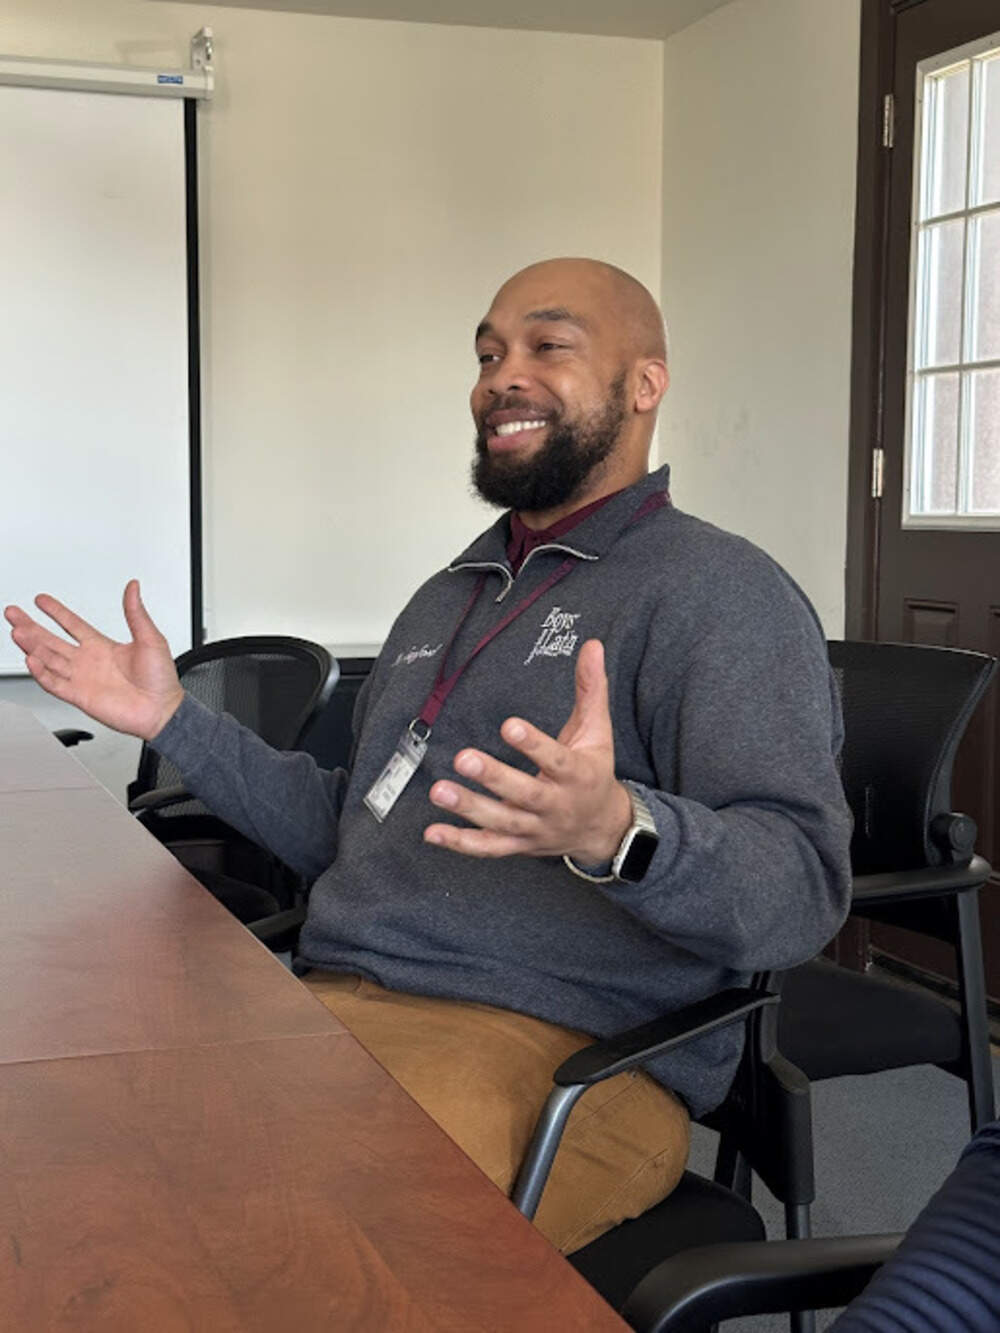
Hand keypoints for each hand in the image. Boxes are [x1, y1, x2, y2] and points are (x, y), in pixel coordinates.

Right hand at [4, 580, 183, 740]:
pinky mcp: (80, 696)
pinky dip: (41, 673)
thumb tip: (134, 587)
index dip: (56, 612)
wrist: (162, 710)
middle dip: (31, 626)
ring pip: (49, 659)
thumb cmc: (160, 679)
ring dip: (32, 646)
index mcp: (103, 646)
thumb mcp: (151, 639)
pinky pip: (54, 683)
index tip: (41, 600)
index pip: (72, 624)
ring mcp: (82, 679)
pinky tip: (31, 660)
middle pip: (52, 640)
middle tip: (14, 613)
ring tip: (17, 632)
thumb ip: (136, 613)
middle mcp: (88, 661)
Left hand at [424, 638, 632, 864]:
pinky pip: (488, 847)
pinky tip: (432, 831)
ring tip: (438, 790)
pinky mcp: (518, 845)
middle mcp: (555, 805)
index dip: (533, 745)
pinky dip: (460, 842)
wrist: (602, 829)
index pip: (556, 759)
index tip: (509, 725)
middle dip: (493, 777)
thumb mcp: (598, 731)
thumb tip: (592, 646)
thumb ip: (591, 689)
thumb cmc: (593, 774)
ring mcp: (535, 828)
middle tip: (463, 758)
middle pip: (524, 794)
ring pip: (501, 822)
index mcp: (577, 775)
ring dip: (468, 808)